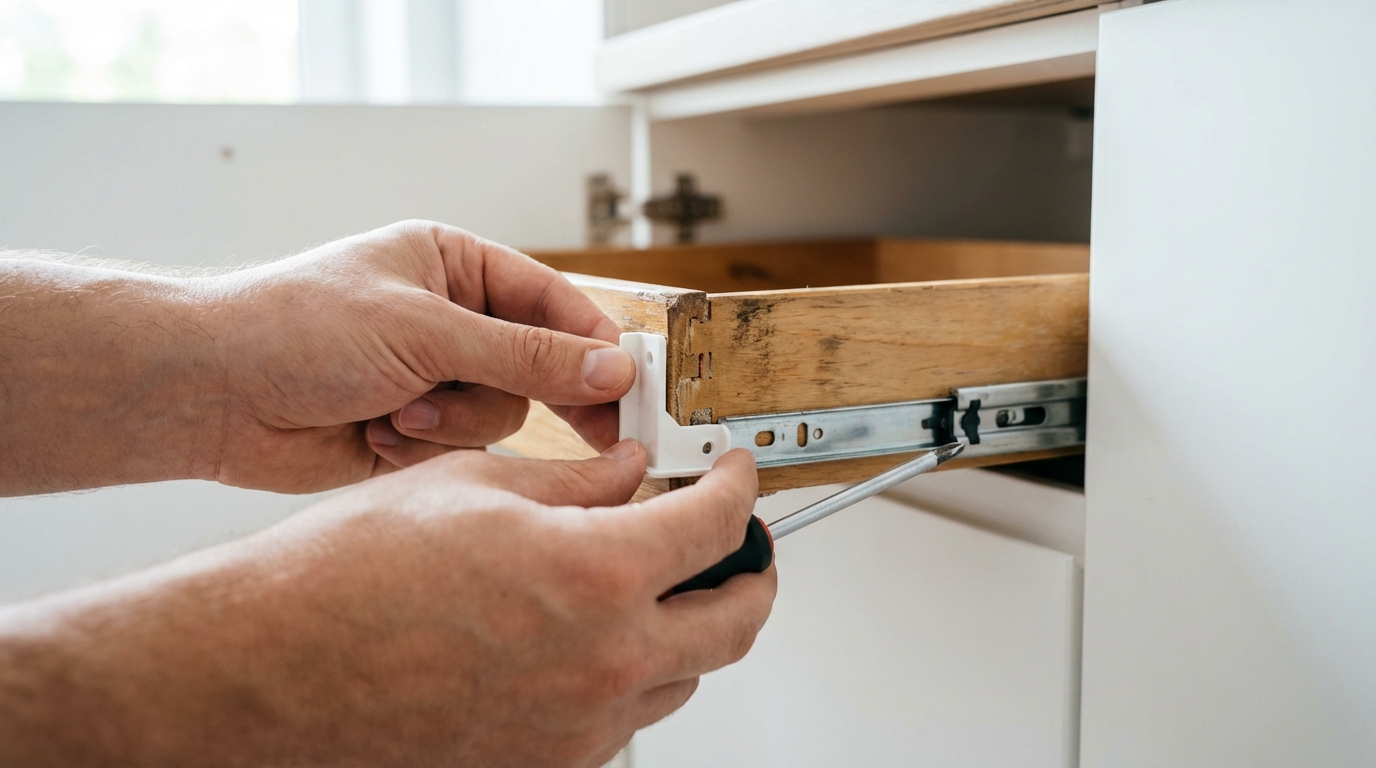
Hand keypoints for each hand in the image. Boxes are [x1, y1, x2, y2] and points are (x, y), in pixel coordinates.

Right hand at [0, 445, 775, 766]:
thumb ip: (576, 482)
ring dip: (687, 628)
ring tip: (650, 587)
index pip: (718, 526)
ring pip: (684, 678)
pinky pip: (623, 726)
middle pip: (736, 621)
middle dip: (751, 571)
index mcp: (596, 576)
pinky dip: (629, 679)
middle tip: (736, 542)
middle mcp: (605, 666)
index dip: (739, 488)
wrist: (265, 672)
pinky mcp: (544, 767)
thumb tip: (631, 474)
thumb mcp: (473, 486)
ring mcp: (578, 730)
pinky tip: (587, 641)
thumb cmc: (345, 578)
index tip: (735, 475)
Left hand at [205, 220, 632, 491]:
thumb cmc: (297, 327)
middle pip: (541, 365)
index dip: (597, 344)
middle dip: (543, 395)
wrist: (208, 393)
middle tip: (601, 434)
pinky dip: (426, 450)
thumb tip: (611, 367)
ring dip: (457, 423)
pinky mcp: (412, 432)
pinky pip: (462, 452)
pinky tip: (377, 434)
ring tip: (402, 412)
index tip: (634, 385)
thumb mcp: (425, 330)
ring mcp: (433, 377)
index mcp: (454, 265)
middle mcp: (450, 319)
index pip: (553, 301)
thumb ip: (526, 354)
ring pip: (502, 416)